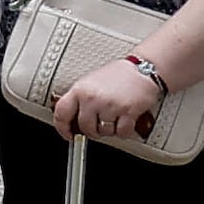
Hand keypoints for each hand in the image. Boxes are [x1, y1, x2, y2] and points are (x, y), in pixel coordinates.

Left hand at [59, 56, 174, 141]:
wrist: (142, 69)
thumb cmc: (117, 75)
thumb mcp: (89, 83)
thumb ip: (79, 100)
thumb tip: (72, 120)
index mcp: (79, 90)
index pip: (61, 113)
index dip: (62, 128)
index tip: (68, 134)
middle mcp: (92, 98)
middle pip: (85, 127)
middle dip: (92, 131)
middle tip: (99, 127)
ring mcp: (110, 105)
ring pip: (103, 132)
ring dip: (109, 130)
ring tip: (114, 119)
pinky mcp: (128, 111)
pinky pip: (121, 133)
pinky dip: (124, 131)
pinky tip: (125, 122)